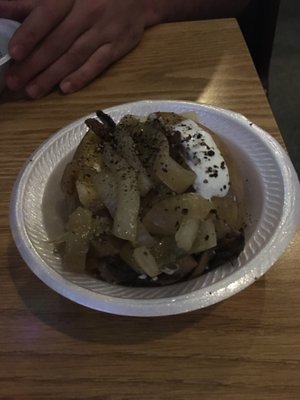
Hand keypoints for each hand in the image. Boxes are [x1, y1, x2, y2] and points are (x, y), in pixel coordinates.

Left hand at [2, 0, 146, 97]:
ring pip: (74, 56)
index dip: (30, 34)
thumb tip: (0, 7)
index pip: (47, 15)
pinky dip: (82, 77)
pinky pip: (98, 64)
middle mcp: (88, 13)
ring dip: (52, 76)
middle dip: (34, 64)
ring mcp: (104, 32)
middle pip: (58, 42)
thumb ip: (32, 2)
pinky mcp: (118, 46)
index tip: (14, 53)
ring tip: (33, 91)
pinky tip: (65, 89)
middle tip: (15, 83)